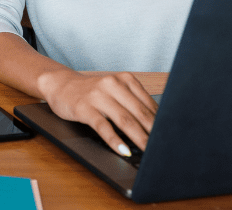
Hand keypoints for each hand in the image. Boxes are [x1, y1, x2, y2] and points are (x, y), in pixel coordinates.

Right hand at [41, 70, 157, 155]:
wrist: (60, 84)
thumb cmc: (93, 91)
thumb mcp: (115, 90)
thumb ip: (133, 103)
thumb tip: (158, 127)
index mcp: (125, 79)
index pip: (149, 104)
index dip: (161, 123)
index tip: (171, 137)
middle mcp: (112, 84)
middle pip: (139, 113)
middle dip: (154, 133)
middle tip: (165, 149)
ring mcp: (98, 95)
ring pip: (124, 120)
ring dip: (139, 139)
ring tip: (149, 153)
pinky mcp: (85, 108)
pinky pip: (103, 127)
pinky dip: (115, 140)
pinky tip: (123, 151)